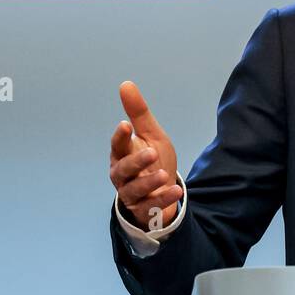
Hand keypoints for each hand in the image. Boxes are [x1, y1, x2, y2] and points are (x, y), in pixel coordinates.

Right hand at [109, 80, 181, 232]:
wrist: (163, 190)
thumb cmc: (152, 160)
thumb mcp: (150, 135)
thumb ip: (138, 113)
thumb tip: (125, 84)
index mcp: (122, 154)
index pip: (117, 145)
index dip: (120, 137)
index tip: (125, 126)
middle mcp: (122, 175)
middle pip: (122, 170)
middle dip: (136, 161)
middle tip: (151, 152)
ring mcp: (131, 194)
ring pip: (134, 190)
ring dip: (148, 182)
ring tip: (164, 175)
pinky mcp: (143, 210)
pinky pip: (150, 206)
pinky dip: (163, 199)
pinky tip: (177, 191)